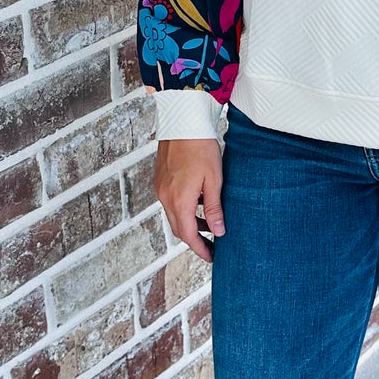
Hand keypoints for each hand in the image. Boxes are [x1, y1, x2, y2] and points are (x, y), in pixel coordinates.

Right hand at [154, 138, 225, 262]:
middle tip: (211, 246)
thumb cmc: (201, 148)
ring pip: (174, 216)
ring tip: (208, 225)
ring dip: (189, 224)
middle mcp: (166, 198)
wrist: (183, 122)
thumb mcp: (214, 180)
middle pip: (178, 229)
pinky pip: (171, 203)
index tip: (211, 257)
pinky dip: (183, 210)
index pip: (188, 235)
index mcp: (180, 200)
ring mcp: (161, 188)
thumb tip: (218, 230)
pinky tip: (197, 204)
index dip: (200, 248)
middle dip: (194, 240)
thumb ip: (214, 208)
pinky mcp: (160, 180)